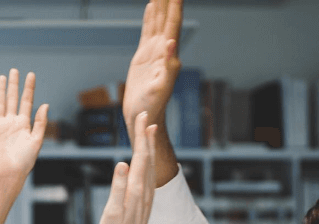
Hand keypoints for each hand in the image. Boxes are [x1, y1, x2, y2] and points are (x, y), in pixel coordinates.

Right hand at [0, 70, 48, 186]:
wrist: (9, 173)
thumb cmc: (24, 161)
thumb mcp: (36, 141)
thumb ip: (40, 122)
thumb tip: (45, 104)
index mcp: (24, 124)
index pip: (26, 101)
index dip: (29, 88)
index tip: (31, 75)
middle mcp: (12, 122)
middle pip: (13, 99)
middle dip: (14, 85)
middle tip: (15, 70)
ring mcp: (0, 125)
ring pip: (1, 103)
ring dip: (2, 90)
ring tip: (3, 77)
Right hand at [96, 113, 156, 223]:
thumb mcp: (112, 213)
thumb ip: (118, 187)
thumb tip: (122, 163)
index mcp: (136, 189)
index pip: (140, 155)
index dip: (141, 135)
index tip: (141, 116)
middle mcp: (145, 190)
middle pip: (147, 157)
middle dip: (146, 135)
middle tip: (145, 115)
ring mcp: (146, 196)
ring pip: (150, 165)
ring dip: (149, 146)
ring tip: (149, 130)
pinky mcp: (145, 202)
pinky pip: (149, 174)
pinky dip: (148, 161)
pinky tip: (145, 159)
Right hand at [123, 0, 182, 140]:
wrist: (143, 116)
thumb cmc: (153, 107)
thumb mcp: (161, 88)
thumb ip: (168, 66)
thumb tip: (171, 43)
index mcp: (169, 55)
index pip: (173, 24)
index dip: (175, 6)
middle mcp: (164, 49)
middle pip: (168, 17)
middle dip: (169, 0)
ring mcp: (154, 51)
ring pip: (158, 21)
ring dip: (161, 4)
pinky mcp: (144, 56)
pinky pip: (148, 30)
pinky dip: (150, 17)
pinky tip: (150, 6)